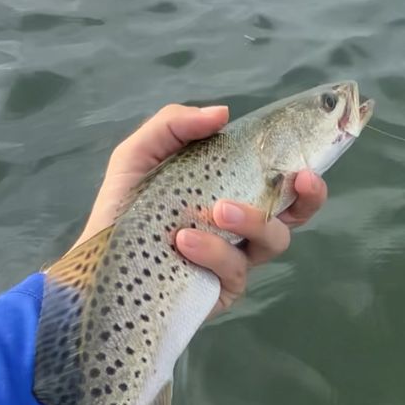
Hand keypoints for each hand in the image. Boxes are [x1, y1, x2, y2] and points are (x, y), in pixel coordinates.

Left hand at [73, 104, 327, 317]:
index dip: (304, 177)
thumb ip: (175, 125)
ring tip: (214, 212)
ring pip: (273, 241)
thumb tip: (224, 113)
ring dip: (252, 220)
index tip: (305, 167)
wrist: (96, 261)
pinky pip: (235, 269)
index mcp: (231, 192)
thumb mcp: (141, 155)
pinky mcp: (221, 290)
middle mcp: (240, 228)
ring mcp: (234, 261)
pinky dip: (213, 251)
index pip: (280, 185)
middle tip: (298, 182)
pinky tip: (183, 242)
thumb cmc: (123, 206)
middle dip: (308, 199)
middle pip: (295, 217)